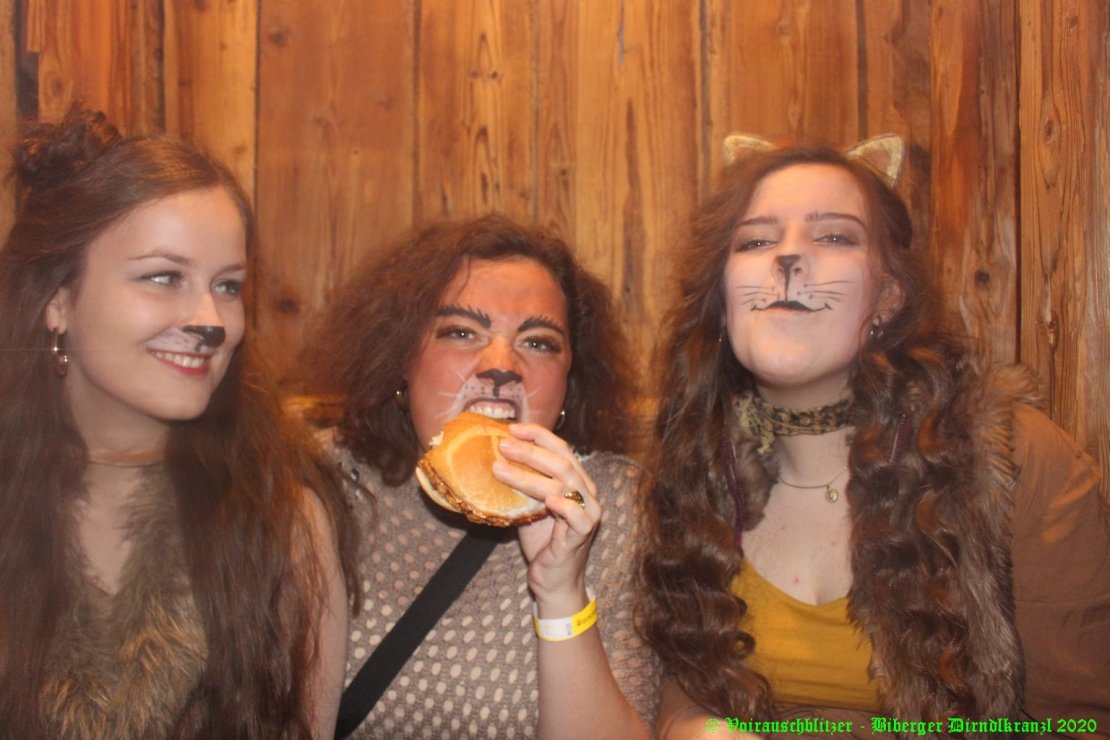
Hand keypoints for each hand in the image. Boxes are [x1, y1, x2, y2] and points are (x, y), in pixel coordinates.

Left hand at [491, 423, 599, 613]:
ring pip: (563, 485)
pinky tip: (547, 500)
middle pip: (561, 463)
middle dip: (530, 452)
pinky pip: (577, 515)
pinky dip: (563, 505)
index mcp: (576, 481)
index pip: (561, 449)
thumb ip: (523, 485)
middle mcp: (587, 492)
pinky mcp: (583, 534)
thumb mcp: (529, 507)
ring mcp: (588, 512)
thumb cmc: (542, 541)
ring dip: (529, 475)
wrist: (554, 580)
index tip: (512, 429)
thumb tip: (494, 460)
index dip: (538, 435)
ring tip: (500, 469)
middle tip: (502, 446)